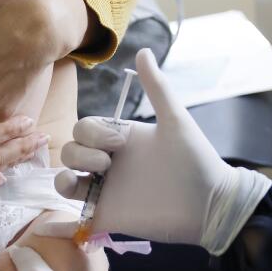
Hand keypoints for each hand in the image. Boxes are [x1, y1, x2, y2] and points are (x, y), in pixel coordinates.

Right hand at [43, 48, 271, 255]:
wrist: (211, 204)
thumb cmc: (196, 160)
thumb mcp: (175, 120)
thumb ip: (157, 88)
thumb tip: (143, 50)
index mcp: (120, 139)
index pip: (84, 128)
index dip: (92, 132)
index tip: (119, 142)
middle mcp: (109, 164)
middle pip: (70, 151)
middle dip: (81, 153)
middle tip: (109, 163)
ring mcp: (106, 191)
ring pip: (64, 180)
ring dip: (66, 177)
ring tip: (91, 180)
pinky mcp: (107, 217)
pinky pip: (74, 217)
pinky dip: (60, 220)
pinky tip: (60, 216)